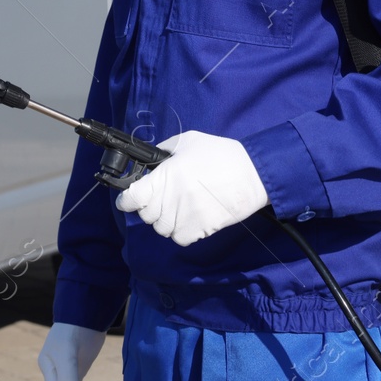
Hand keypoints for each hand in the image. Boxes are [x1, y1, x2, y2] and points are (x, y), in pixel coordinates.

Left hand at [115, 131, 268, 245]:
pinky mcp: (201, 228)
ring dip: (166, 221)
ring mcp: (186, 216)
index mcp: (166, 175)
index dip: (127, 199)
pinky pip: (179, 238)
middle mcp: (172, 198)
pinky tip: (190, 218)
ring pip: (162, 229)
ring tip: (179, 207)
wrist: (253, 173)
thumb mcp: (187, 141)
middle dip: (151, 207)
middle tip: (164, 198)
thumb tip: (148, 164)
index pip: (132, 197)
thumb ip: (163, 152)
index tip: (129, 199)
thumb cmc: (221, 155)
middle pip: (146, 215)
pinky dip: (181, 231)